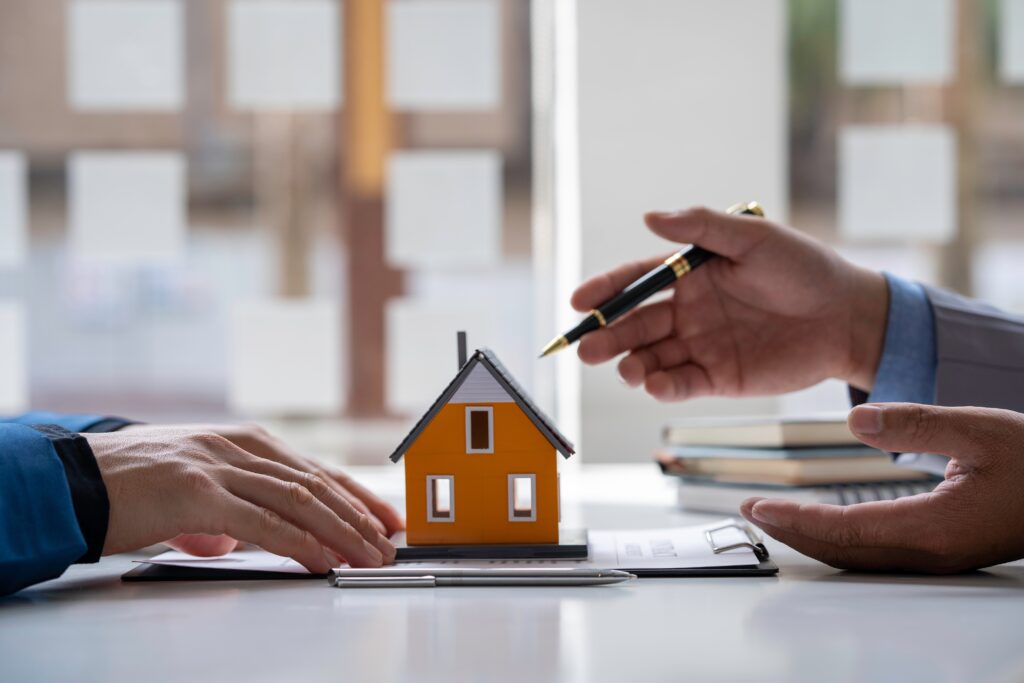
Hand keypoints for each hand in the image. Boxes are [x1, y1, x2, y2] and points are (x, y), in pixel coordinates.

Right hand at [87, 427, 397, 572]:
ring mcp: (220, 465)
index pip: (315, 469)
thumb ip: (222, 511)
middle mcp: (238, 446)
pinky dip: (300, 542)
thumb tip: (236, 543)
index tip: (385, 518)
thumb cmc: (129, 486)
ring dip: (341, 531)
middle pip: (316, 481)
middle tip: (387, 544)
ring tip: (367, 556)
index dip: (356, 495)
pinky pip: (263, 521)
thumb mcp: (191, 490)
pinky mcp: (198, 492)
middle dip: (359, 515)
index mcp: (242, 441)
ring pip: (299, 498)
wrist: (71, 480)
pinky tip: (322, 560)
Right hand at [570, 207, 888, 399]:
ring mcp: (701, 346)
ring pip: (652, 357)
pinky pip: (682, 383)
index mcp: (691, 275)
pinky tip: (654, 384)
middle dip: (607, 336)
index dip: (606, 291)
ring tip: (625, 369)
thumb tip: (649, 216)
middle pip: (635, 325)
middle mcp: (688, 311)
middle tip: (587, 348)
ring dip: (631, 364)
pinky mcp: (719, 378)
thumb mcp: (754, 238)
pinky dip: (664, 386)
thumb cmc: (803, 269)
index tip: (579, 302)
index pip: (636, 282)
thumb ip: (701, 228)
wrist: (847, 317)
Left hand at [740, 403, 1023, 572]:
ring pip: (857, 557)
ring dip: (810, 538)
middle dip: (790, 532)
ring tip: (773, 516)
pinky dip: (838, 539)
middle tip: (748, 512)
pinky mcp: (941, 551)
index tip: (756, 507)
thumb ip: (914, 424)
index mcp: (933, 528)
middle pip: (842, 550)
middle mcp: (929, 552)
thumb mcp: (979, 429)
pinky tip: (824, 523)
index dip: (795, 519)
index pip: (844, 528)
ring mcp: (935, 557)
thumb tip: (855, 419)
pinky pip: (875, 553)